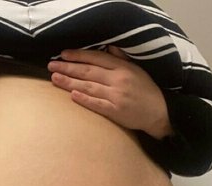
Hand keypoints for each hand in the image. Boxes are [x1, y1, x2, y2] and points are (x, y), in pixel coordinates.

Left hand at [47, 46, 172, 138]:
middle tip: (52, 65)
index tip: (63, 54)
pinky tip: (71, 95)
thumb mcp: (136, 70)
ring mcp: (117, 96)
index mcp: (123, 68)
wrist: (159, 112)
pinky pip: (97, 104)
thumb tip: (107, 48)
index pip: (97, 58)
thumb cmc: (145, 91)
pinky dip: (84, 99)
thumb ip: (120, 59)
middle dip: (68, 68)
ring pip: (89, 86)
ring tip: (54, 78)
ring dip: (70, 82)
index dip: (79, 56)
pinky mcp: (116, 111)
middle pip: (88, 72)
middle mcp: (119, 80)